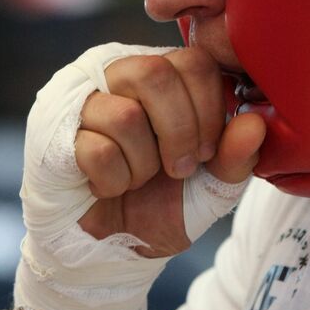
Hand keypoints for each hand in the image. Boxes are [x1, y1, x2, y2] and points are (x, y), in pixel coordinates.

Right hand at [75, 47, 265, 256]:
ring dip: (144, 164)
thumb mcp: (213, 186)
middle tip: (179, 168)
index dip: (209, 109)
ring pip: (126, 114)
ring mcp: (84, 99)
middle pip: (156, 73)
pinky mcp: (55, 131)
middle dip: (179, 132)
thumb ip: (237, 156)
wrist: (115, 248)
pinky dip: (115, 182)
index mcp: (166, 76)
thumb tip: (255, 123)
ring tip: (139, 178)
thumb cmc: (163, 204)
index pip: (194, 61)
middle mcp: (122, 74)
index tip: (207, 152)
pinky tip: (109, 187)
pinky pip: (96, 150)